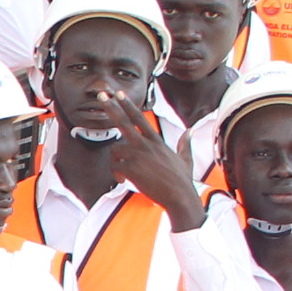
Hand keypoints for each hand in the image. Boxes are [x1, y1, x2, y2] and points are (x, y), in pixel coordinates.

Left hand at [106, 102, 204, 228]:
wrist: (179, 196)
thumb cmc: (182, 180)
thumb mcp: (186, 158)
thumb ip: (185, 143)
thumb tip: (190, 131)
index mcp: (156, 141)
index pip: (140, 118)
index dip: (128, 105)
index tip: (119, 94)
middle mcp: (146, 145)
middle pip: (124, 122)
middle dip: (111, 108)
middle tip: (101, 95)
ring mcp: (138, 156)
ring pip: (115, 150)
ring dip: (116, 160)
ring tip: (124, 172)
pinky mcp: (131, 169)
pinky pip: (115, 167)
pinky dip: (117, 174)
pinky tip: (124, 180)